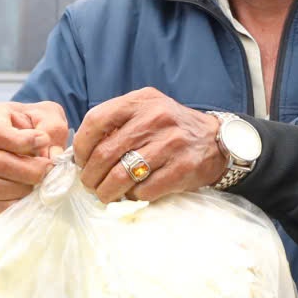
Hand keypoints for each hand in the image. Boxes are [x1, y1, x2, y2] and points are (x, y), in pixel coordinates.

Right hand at [0, 101, 69, 213]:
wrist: (28, 136)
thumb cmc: (36, 123)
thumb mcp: (47, 113)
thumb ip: (52, 128)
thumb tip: (52, 157)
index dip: (21, 141)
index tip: (44, 140)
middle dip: (28, 170)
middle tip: (48, 168)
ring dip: (22, 188)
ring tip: (40, 181)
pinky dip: (14, 203)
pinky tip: (30, 194)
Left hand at [73, 88, 225, 202]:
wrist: (217, 140)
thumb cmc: (171, 129)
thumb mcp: (147, 110)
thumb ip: (118, 122)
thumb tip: (82, 151)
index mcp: (141, 101)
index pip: (96, 120)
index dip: (81, 145)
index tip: (80, 161)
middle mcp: (155, 118)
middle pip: (105, 153)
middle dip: (90, 176)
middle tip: (90, 185)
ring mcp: (170, 143)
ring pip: (121, 176)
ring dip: (107, 191)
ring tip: (105, 194)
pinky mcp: (182, 168)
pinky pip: (144, 190)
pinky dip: (133, 196)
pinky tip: (133, 194)